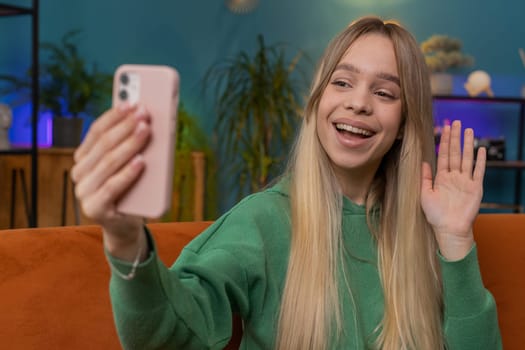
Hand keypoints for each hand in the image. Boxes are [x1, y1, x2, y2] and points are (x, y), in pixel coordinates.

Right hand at [71, 103, 150, 259]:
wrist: (126, 225)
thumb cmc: (130, 189)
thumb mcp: (129, 164)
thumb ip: (130, 145)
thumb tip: (146, 120)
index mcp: (83, 158)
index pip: (96, 132)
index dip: (114, 116)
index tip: (132, 103)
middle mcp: (79, 173)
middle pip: (104, 145)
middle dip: (126, 127)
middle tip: (145, 114)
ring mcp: (84, 192)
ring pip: (108, 162)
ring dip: (129, 144)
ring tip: (146, 131)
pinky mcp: (94, 209)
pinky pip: (113, 187)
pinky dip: (128, 173)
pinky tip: (141, 161)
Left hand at [421, 120, 485, 260]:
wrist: (449, 229)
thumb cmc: (435, 215)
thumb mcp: (424, 194)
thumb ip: (424, 178)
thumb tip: (423, 162)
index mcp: (441, 178)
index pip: (443, 155)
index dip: (444, 142)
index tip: (445, 128)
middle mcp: (454, 177)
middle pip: (455, 153)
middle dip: (455, 138)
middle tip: (456, 122)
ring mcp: (465, 181)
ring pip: (467, 158)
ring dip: (468, 144)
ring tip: (469, 130)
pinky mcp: (475, 188)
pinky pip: (479, 172)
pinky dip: (480, 161)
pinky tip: (481, 149)